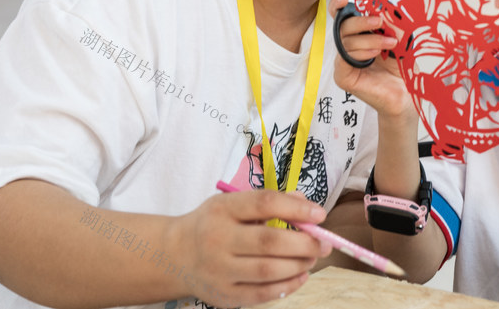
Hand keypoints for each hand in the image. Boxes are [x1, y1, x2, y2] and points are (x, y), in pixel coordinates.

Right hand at [168, 190, 331, 307]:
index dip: (296, 209)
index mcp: (222, 209)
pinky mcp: (223, 295)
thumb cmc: (214, 224)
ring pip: (268, 270)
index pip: (264, 204)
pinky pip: (262, 294)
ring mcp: (218, 271)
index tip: (320, 214)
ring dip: (299, 264)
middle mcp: (217, 239)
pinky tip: (301, 276)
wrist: (174, 255)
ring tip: (312, 258)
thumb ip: (270, 202)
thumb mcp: (234, 204)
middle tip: (324, 243)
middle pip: (269, 242)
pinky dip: (287, 286)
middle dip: (305, 243)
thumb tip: (307, 207)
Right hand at [328, 0, 413, 119]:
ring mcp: (343, 62)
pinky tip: (375, 54)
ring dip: (370, 39)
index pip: (341, 17)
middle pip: (342, 26)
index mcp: (358, 34)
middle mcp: (348, 47)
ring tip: (389, 44)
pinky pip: (345, 58)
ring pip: (346, 41)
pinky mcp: (343, 76)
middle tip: (379, 21)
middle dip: (361, 21)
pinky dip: (362, 53)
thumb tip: (383, 7)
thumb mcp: (399, 38)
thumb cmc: (400, 67)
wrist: (405, 92)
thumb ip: (391, 22)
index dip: (338, 6)